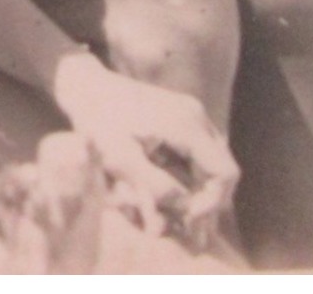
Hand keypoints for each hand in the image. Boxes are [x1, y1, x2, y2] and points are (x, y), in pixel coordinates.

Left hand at [55, 58, 238, 249]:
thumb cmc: (98, 122)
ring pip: (210, 164)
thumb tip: (185, 207)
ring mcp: (191, 116)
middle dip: (205, 201)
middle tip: (184, 226)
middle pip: (221, 170)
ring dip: (197, 190)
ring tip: (174, 214)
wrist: (87, 87)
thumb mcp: (119, 158)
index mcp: (187, 125)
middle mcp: (196, 117)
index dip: (212, 203)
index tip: (188, 221)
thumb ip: (154, 185)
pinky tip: (167, 192)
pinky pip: (196, 155)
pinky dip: (187, 177)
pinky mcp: (181, 119)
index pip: (225, 173)